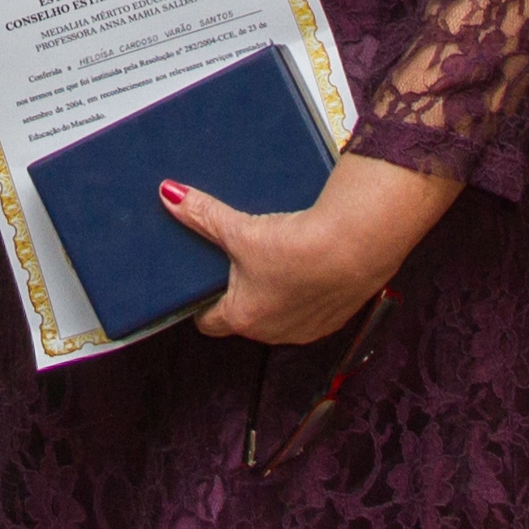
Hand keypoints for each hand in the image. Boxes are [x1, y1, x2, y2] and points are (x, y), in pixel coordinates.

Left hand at [161, 155, 435, 343]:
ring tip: (275, 259)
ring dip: (275, 295)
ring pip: (280, 316)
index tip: (201, 285)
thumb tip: (170, 195)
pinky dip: (307, 292)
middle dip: (240, 294)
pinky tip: (309, 265)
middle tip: (237, 262)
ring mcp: (308, 329)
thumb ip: (203, 214)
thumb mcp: (241, 228)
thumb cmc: (297, 246)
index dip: (202, 303)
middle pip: (245, 318)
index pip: (209, 323)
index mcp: (243, 318)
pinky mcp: (337, 317)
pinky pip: (312, 310)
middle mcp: (274, 333)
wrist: (358, 245)